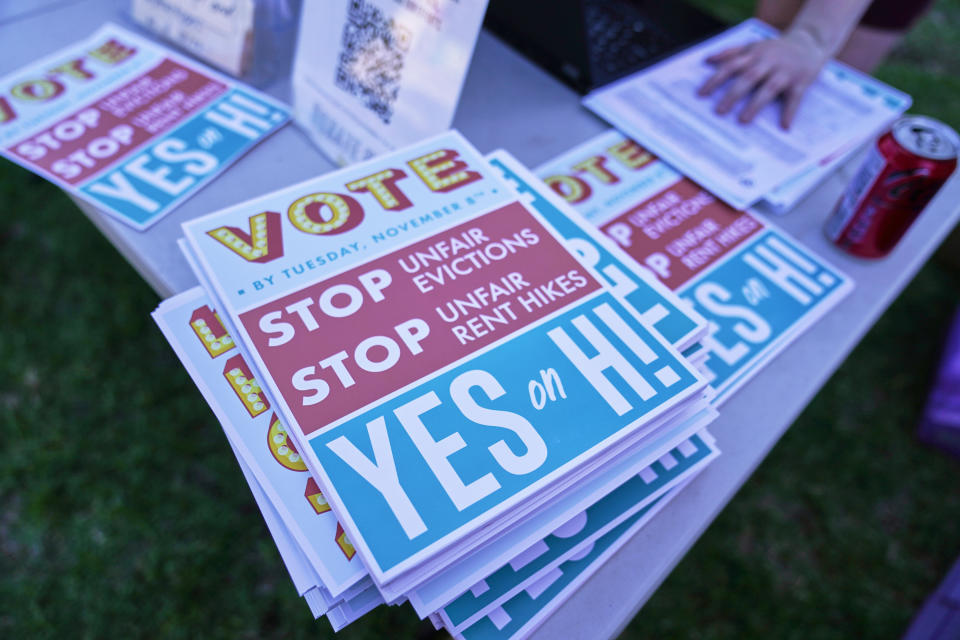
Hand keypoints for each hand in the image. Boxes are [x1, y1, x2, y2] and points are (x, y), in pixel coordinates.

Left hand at [697, 30, 827, 128]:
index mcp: (754, 54)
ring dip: (755, 104)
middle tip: (718, 112)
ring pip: (769, 88)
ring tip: (743, 121)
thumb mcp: (753, 45)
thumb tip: (706, 60)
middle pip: (748, 78)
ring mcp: (785, 71)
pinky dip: (790, 112)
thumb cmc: (775, 49)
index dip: (715, 80)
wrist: (810, 42)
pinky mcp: (801, 81)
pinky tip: (784, 126)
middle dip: (732, 95)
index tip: (701, 95)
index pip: (730, 66)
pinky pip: (795, 98)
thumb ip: (730, 52)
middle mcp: (768, 61)